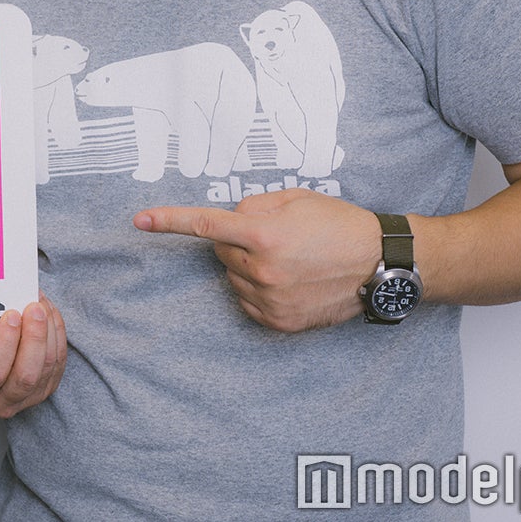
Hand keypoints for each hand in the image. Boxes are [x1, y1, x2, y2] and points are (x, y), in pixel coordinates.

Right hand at [0, 295, 64, 418]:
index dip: (5, 344)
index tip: (10, 315)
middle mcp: (1, 402)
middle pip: (26, 375)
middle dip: (34, 337)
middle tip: (34, 308)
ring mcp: (25, 398)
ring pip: (47, 368)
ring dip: (49, 332)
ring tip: (42, 305)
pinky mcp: (44, 389)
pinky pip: (58, 362)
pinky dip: (57, 334)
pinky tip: (49, 314)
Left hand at [134, 189, 378, 331]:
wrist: (381, 264)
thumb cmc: (340, 224)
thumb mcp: (296, 199)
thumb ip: (254, 206)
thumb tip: (229, 219)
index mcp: (264, 235)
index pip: (205, 226)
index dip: (168, 221)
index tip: (139, 220)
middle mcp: (262, 270)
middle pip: (221, 251)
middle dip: (237, 240)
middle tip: (274, 236)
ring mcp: (270, 299)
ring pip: (234, 277)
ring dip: (249, 266)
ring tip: (291, 260)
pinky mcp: (279, 321)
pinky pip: (247, 301)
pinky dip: (258, 289)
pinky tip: (289, 280)